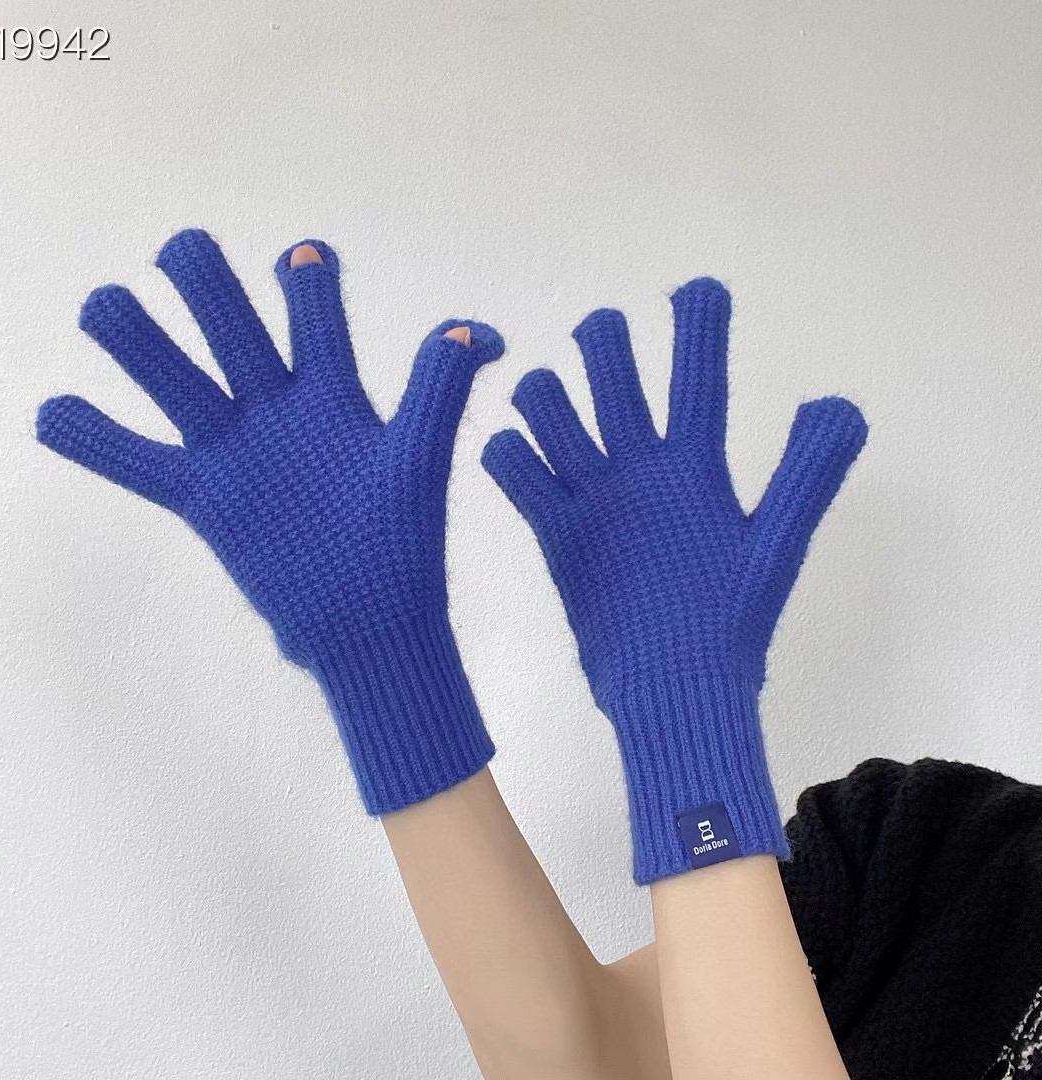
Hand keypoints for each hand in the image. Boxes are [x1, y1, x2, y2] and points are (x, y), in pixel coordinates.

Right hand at [37, 229, 504, 813]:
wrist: (373, 626)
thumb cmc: (402, 545)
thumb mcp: (419, 457)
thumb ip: (440, 390)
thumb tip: (482, 333)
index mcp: (333, 393)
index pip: (313, 309)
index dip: (305, 274)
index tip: (304, 262)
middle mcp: (277, 408)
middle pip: (229, 321)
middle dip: (205, 281)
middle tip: (183, 255)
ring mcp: (234, 450)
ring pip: (172, 375)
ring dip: (135, 337)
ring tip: (105, 307)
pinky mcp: (203, 498)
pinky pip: (135, 461)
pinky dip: (93, 439)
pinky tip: (51, 412)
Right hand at [483, 278, 866, 881]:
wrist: (673, 690)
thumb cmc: (728, 622)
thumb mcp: (772, 545)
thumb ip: (805, 474)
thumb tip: (839, 401)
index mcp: (694, 465)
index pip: (698, 376)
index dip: (698, 326)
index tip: (696, 289)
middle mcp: (641, 469)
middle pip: (614, 380)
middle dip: (604, 344)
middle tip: (600, 332)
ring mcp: (597, 499)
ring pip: (558, 418)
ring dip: (545, 395)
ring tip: (543, 396)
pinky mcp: (560, 534)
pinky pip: (522, 479)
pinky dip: (510, 458)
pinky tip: (511, 452)